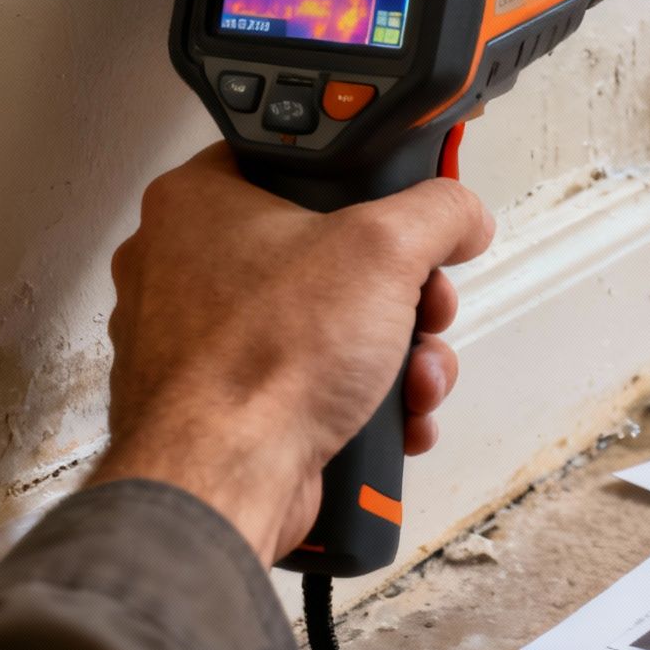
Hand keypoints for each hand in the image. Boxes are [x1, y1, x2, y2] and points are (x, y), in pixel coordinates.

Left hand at [91, 144, 494, 563]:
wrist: (222, 485)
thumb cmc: (262, 362)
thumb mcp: (386, 246)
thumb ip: (439, 211)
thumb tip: (462, 215)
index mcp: (199, 202)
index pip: (300, 164)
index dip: (369, 188)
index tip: (409, 212)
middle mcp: (188, 267)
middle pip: (333, 255)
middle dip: (403, 294)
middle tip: (424, 307)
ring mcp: (204, 342)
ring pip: (331, 326)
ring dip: (397, 354)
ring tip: (414, 378)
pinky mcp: (228, 404)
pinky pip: (313, 384)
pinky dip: (363, 401)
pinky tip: (392, 417)